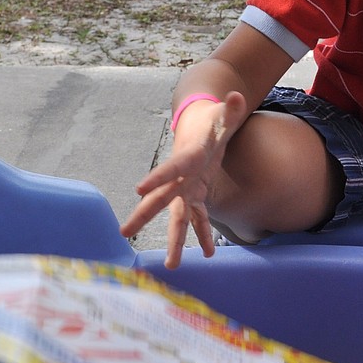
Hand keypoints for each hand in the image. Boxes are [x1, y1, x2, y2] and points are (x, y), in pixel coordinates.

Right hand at [120, 91, 247, 268]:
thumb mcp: (224, 114)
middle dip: (144, 215)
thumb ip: (231, 109)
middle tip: (124, 232)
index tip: (138, 189)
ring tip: (172, 265)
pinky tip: (207, 253)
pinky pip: (198, 218)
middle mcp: (184, 176)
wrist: (201, 125)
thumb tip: (237, 96)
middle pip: (162, 198)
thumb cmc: (213, 119)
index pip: (173, 167)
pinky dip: (203, 234)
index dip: (158, 177)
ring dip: (176, 239)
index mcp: (189, 155)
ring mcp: (188, 187)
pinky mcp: (197, 194)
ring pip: (178, 216)